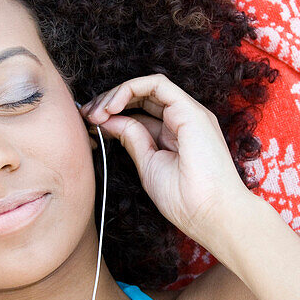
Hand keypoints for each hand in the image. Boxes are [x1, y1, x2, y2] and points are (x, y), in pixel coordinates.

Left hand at [80, 73, 252, 245]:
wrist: (212, 215)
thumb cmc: (187, 201)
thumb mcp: (149, 165)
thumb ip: (133, 139)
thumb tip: (109, 121)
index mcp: (176, 134)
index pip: (140, 113)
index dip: (113, 113)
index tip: (89, 124)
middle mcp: (183, 119)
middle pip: (142, 97)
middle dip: (110, 101)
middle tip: (86, 115)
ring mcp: (189, 113)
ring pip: (147, 86)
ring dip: (116, 94)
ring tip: (96, 112)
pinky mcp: (190, 110)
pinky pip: (157, 84)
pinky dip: (130, 89)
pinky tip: (112, 106)